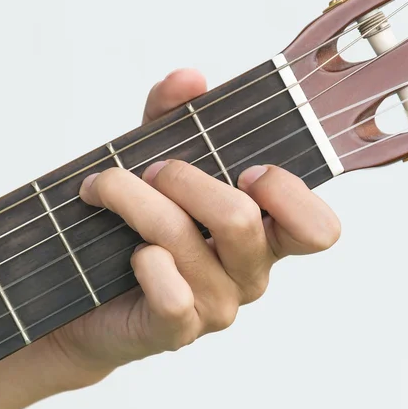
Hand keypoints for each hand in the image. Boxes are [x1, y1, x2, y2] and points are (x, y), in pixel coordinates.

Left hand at [45, 69, 340, 389]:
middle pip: (240, 220)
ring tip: (103, 188)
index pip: (318, 229)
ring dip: (134, 200)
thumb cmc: (134, 223)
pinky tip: (131, 253)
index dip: (290, 195)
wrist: (89, 291)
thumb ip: (173, 116)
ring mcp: (217, 305)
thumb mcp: (156, 159)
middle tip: (151, 168)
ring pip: (184, 241)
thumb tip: (189, 78)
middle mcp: (249, 271)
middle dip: (183, 179)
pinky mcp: (178, 330)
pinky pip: (171, 294)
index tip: (248, 170)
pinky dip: (145, 262)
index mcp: (262, 233)